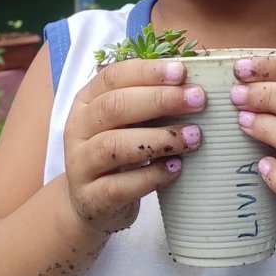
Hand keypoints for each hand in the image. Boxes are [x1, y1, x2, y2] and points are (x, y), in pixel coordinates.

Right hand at [64, 59, 204, 235]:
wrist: (92, 203)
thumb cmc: (119, 152)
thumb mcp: (128, 122)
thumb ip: (151, 102)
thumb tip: (194, 84)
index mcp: (87, 101)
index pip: (113, 77)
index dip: (147, 72)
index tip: (181, 72)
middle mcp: (78, 129)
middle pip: (113, 106)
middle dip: (159, 100)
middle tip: (197, 100)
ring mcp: (80, 165)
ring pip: (113, 145)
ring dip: (159, 139)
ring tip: (194, 136)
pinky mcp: (91, 198)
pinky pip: (120, 185)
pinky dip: (152, 175)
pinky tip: (176, 168)